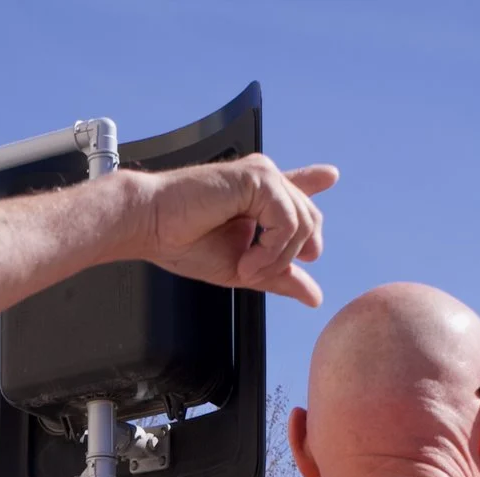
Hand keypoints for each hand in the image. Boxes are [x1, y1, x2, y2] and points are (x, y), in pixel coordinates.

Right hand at [133, 154, 339, 305]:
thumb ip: (280, 277)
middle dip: (288, 257)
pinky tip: (245, 258)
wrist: (149, 225)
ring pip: (302, 224)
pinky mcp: (257, 177)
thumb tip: (315, 297)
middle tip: (252, 271)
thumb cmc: (182, 242)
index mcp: (255, 197)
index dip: (313, 182)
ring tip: (245, 266)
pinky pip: (287, 221)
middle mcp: (263, 181)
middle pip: (309, 221)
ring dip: (277, 257)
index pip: (295, 192)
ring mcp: (262, 176)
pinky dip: (271, 249)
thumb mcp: (241, 268)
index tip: (330, 176)